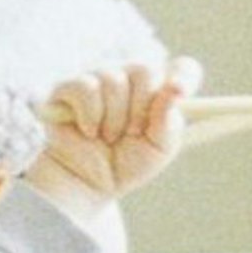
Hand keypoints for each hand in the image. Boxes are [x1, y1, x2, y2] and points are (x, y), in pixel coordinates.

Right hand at [30, 57, 200, 215]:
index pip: (181, 69)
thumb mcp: (157, 149)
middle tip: (132, 133)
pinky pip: (86, 88)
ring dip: (114, 118)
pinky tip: (88, 131)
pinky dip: (90, 116)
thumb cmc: (124, 165)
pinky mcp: (68, 87)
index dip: (183, 76)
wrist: (85, 184)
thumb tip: (176, 90)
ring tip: (108, 137)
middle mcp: (128, 78)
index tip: (180, 91)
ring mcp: (98, 79)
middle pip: (144, 69)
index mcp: (156, 92)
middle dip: (140, 108)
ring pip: (113, 80)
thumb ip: (168, 122)